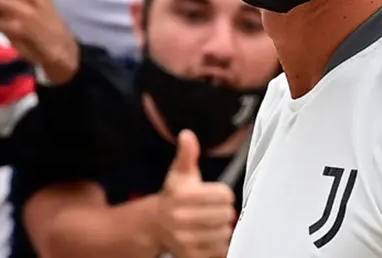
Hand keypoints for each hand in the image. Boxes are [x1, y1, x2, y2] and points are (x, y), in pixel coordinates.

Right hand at [158, 131, 234, 257]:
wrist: (155, 225)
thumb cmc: (174, 197)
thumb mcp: (179, 174)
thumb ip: (187, 154)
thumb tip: (187, 135)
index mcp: (182, 196)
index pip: (224, 195)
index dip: (224, 194)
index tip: (218, 195)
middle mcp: (181, 219)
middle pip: (226, 215)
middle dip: (224, 212)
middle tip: (215, 210)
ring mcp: (185, 240)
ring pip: (225, 233)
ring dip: (223, 229)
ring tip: (212, 224)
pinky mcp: (190, 256)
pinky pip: (219, 250)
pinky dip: (219, 245)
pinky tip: (210, 237)